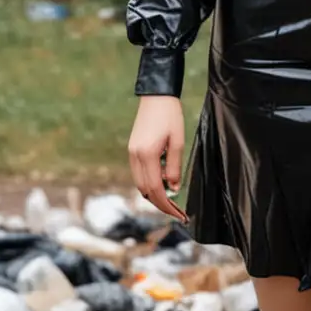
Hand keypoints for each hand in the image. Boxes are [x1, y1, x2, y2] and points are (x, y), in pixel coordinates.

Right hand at [129, 95, 187, 221]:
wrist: (156, 96)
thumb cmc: (170, 116)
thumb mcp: (178, 142)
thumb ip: (174, 167)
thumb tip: (173, 188)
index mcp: (146, 155)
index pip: (155, 189)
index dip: (167, 205)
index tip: (179, 215)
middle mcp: (135, 156)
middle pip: (145, 190)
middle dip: (161, 204)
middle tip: (177, 212)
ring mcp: (131, 153)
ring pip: (140, 183)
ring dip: (155, 194)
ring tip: (172, 200)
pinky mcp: (132, 149)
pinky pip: (139, 173)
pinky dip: (150, 183)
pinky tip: (163, 183)